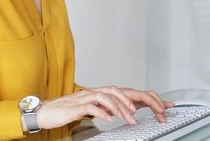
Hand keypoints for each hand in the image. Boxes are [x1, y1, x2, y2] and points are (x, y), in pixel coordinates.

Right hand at [35, 86, 174, 129]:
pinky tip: (109, 119)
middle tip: (152, 112)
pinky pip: (92, 106)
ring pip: (108, 97)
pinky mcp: (76, 106)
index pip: (127, 92)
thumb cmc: (66, 112)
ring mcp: (86, 97)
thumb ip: (106, 109)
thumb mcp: (92, 110)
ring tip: (129, 119)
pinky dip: (102, 112)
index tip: (164, 106)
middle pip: (120, 91)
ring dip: (121, 108)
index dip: (147, 98)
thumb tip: (121, 112)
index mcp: (101, 94)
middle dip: (139, 101)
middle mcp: (95, 92)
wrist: (45, 112)